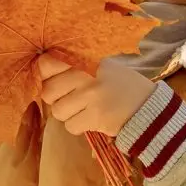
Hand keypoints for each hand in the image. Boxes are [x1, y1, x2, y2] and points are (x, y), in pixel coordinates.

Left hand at [37, 54, 156, 136]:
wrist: (146, 103)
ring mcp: (90, 96)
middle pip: (48, 92)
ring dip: (68, 114)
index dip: (45, 75)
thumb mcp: (99, 65)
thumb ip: (73, 64)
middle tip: (73, 98)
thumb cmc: (119, 83)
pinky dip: (79, 126)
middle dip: (57, 99)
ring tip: (84, 108)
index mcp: (84, 59)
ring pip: (57, 111)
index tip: (53, 79)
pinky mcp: (95, 116)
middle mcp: (85, 75)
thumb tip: (40, 68)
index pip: (46, 64)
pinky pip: (70, 126)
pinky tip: (91, 118)